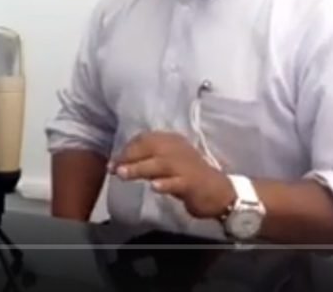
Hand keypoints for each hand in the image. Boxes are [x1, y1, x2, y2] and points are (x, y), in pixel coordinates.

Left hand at [111, 131, 236, 219]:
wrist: (219, 192)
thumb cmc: (188, 177)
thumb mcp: (166, 164)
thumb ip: (146, 161)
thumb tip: (120, 164)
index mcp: (172, 141)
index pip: (146, 139)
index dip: (128, 149)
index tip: (114, 161)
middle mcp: (178, 149)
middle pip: (150, 148)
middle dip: (130, 157)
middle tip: (113, 168)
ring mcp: (186, 166)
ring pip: (160, 164)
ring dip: (140, 169)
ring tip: (122, 174)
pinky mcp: (193, 183)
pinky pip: (177, 182)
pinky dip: (165, 184)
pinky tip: (154, 187)